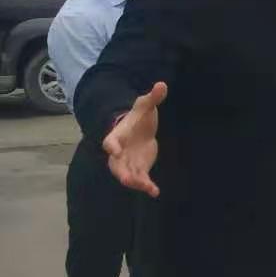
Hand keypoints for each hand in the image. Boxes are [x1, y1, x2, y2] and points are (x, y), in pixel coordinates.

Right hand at [104, 82, 167, 196]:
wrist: (140, 130)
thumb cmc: (139, 117)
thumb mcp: (146, 106)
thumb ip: (152, 98)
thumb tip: (162, 84)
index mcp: (118, 135)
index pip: (111, 140)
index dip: (112, 145)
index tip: (112, 149)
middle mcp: (120, 152)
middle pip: (116, 165)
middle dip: (121, 172)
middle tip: (128, 179)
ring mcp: (128, 162)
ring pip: (128, 175)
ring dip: (136, 182)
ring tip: (147, 187)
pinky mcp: (139, 169)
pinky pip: (141, 179)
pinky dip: (147, 186)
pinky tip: (155, 192)